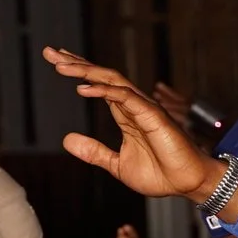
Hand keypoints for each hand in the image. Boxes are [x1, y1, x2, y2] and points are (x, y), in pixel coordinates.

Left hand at [46, 48, 225, 201]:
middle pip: (102, 76)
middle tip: (50, 52)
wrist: (188, 184)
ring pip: (113, 81)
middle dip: (76, 63)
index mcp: (126, 114)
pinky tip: (83, 89)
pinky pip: (126, 97)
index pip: (99, 85)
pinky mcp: (153, 116)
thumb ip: (94, 152)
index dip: (79, 72)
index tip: (56, 61)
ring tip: (61, 65)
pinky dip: (104, 91)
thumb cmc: (161, 174)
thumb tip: (67, 140)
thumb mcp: (117, 164)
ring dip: (86, 71)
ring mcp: (144, 108)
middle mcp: (135, 105)